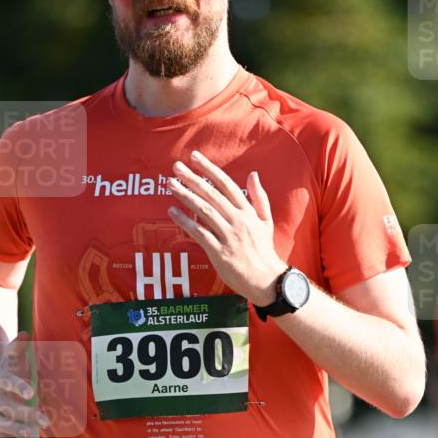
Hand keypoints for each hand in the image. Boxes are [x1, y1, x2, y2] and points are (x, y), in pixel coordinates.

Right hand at [0, 331, 48, 437]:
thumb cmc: (7, 362)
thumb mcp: (12, 353)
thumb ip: (18, 346)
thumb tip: (24, 333)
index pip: (6, 382)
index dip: (17, 387)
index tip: (31, 393)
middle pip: (6, 407)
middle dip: (25, 414)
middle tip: (45, 420)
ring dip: (15, 430)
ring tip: (32, 435)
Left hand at [167, 151, 286, 304]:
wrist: (267, 279)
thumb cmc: (264, 251)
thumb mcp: (266, 221)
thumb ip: (259, 197)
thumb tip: (253, 174)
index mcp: (247, 212)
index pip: (226, 184)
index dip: (209, 169)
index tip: (195, 157)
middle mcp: (237, 220)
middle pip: (212, 194)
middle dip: (192, 178)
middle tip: (176, 167)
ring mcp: (228, 236)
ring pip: (204, 210)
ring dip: (185, 196)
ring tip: (170, 185)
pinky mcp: (220, 252)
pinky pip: (199, 233)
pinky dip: (185, 221)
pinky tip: (172, 211)